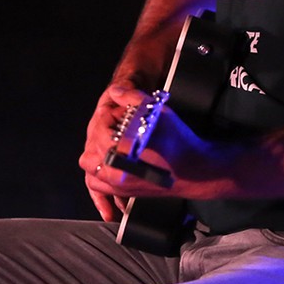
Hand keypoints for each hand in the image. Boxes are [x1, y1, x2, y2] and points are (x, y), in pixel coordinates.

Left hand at [80, 84, 217, 215]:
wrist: (195, 170)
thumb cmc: (179, 143)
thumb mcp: (158, 112)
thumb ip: (132, 98)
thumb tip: (116, 91)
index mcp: (123, 150)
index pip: (100, 127)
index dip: (109, 115)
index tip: (120, 111)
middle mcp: (116, 170)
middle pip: (92, 144)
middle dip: (103, 130)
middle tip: (119, 124)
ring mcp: (118, 184)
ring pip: (89, 164)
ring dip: (97, 149)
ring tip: (114, 140)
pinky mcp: (122, 192)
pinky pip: (96, 182)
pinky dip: (99, 170)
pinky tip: (112, 158)